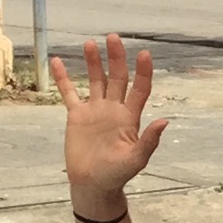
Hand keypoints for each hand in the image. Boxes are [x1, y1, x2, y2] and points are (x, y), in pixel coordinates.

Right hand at [51, 34, 167, 212]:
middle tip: (113, 37)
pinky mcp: (76, 116)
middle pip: (117, 78)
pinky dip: (63, 78)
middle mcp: (114, 109)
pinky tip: (58, 61)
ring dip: (93, 63)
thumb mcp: (136, 159)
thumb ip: (149, 140)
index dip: (143, 72)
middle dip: (116, 58)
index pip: (139, 88)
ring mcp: (95, 111)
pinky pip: (69, 93)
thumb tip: (165, 121)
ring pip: (95, 80)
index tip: (144, 53)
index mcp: (130, 117)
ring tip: (90, 44)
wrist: (93, 184)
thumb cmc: (117, 174)